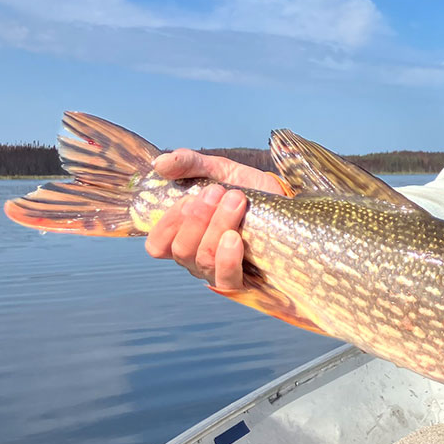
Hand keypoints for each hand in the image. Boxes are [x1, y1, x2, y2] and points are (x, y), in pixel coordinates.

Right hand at [144, 150, 284, 288]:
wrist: (285, 199)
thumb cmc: (245, 188)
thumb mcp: (217, 169)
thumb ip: (187, 163)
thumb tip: (160, 163)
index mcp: (183, 237)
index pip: (158, 245)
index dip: (168, 224)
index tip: (188, 198)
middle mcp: (196, 259)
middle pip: (182, 250)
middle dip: (197, 217)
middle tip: (218, 190)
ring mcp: (219, 271)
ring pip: (204, 259)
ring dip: (217, 226)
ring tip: (235, 199)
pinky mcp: (245, 280)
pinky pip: (227, 278)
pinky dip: (227, 257)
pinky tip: (235, 237)